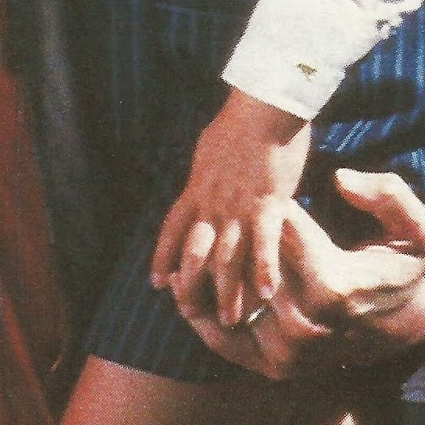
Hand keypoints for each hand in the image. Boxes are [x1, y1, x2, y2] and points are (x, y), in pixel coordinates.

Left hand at [151, 89, 310, 323]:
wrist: (264, 104)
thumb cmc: (240, 122)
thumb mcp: (209, 151)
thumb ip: (205, 177)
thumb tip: (201, 187)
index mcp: (196, 188)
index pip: (171, 229)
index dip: (163, 258)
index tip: (157, 283)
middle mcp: (212, 202)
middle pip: (195, 254)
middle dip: (193, 287)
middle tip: (194, 315)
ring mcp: (239, 206)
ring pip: (228, 258)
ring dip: (228, 292)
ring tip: (232, 320)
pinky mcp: (268, 203)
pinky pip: (264, 244)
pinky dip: (264, 269)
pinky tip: (268, 294)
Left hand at [178, 169, 424, 378]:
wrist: (401, 328)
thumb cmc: (399, 269)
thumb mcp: (414, 227)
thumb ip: (387, 194)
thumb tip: (340, 180)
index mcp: (332, 284)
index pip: (274, 233)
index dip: (261, 203)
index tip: (255, 187)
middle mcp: (304, 324)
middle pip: (240, 272)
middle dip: (220, 238)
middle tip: (206, 208)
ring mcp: (287, 352)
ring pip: (224, 307)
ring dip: (198, 277)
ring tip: (182, 247)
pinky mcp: (274, 367)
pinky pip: (223, 341)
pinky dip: (200, 313)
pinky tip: (183, 288)